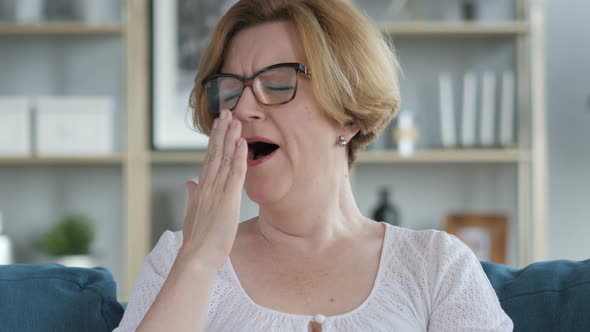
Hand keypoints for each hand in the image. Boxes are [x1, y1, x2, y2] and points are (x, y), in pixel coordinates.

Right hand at [179, 109, 246, 269]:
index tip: (219, 124)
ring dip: (230, 138)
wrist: (196, 257)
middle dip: (221, 131)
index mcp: (202, 188)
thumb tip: (189, 182)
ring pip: (224, 159)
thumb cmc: (197, 239)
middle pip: (215, 153)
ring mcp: (217, 191)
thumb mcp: (193, 213)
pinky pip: (235, 174)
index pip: (208, 158)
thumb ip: (192, 195)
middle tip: (227, 112)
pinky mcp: (228, 200)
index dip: (214, 140)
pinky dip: (238, 157)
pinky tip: (242, 142)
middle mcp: (208, 186)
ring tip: (235, 119)